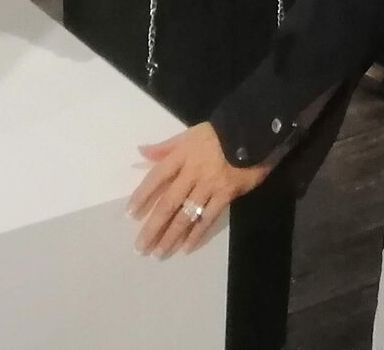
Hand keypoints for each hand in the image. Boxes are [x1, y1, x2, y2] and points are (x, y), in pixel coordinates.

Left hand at [128, 123, 271, 255]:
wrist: (253, 130)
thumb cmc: (218, 133)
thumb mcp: (190, 134)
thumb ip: (166, 146)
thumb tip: (141, 151)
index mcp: (182, 155)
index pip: (156, 177)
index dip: (142, 196)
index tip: (130, 215)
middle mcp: (193, 172)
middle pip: (169, 203)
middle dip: (153, 226)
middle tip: (140, 247)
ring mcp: (210, 185)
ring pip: (187, 215)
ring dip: (171, 235)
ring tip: (159, 253)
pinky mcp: (226, 194)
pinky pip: (209, 218)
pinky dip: (197, 233)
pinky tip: (186, 248)